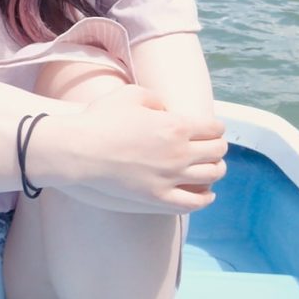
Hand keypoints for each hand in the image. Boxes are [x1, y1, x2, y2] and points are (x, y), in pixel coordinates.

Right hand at [51, 84, 227, 213]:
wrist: (81, 149)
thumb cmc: (103, 118)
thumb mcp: (132, 94)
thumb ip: (157, 99)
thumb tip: (167, 111)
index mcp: (177, 126)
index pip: (214, 129)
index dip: (214, 127)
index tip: (209, 129)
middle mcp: (180, 153)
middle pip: (217, 152)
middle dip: (217, 147)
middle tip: (210, 146)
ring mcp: (170, 177)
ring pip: (212, 176)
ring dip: (216, 169)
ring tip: (210, 166)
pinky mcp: (158, 197)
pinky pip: (194, 203)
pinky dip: (206, 198)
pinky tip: (207, 193)